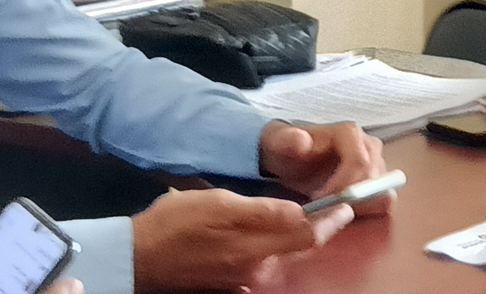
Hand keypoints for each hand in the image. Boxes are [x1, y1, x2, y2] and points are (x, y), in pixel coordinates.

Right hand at [131, 187, 351, 290]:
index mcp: (256, 248)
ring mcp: (242, 279)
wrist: (137, 258)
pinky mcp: (229, 281)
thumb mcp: (217, 204)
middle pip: (295, 246)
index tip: (347, 204)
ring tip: (301, 212)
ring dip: (292, 235)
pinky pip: (258, 261)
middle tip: (333, 204)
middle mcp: (255, 269)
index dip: (332, 220)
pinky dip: (269, 246)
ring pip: (277, 253)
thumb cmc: (174, 225)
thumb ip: (261, 210)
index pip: (307, 236)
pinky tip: (264, 230)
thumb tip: (299, 210)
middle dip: (316, 226)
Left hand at [258, 121, 394, 215]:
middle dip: (352, 202)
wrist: (287, 159)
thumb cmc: (284, 149)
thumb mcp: (277, 142)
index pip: (360, 162)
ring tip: (331, 212)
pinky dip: (365, 215)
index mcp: (350, 134)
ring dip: (361, 210)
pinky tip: (340, 215)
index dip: (343, 186)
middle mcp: (369, 148)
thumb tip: (302, 141)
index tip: (318, 201)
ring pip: (383, 195)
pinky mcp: (376, 186)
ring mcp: (376, 167)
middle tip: (323, 211)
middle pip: (375, 181)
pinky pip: (382, 205)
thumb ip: (286, 140)